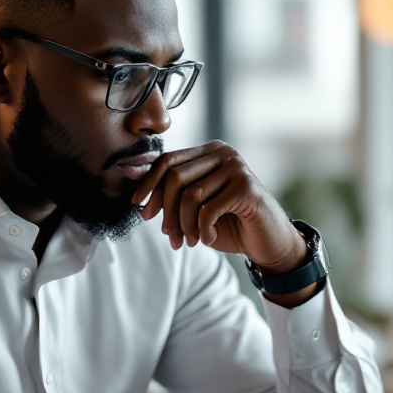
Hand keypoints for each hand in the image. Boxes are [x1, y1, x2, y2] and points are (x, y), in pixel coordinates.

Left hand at [131, 140, 305, 273]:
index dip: (148, 185)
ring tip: (188, 241)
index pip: (168, 160)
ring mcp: (237, 168)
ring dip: (184, 225)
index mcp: (208, 151)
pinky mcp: (247, 188)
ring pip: (190, 196)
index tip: (140, 209)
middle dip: (165, 210)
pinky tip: (207, 238)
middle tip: (168, 234)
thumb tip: (128, 171)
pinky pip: (208, 209)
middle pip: (175, 177)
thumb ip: (166, 189)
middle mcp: (223, 153)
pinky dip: (202, 229)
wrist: (265, 241)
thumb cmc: (227, 223)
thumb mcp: (192, 206)